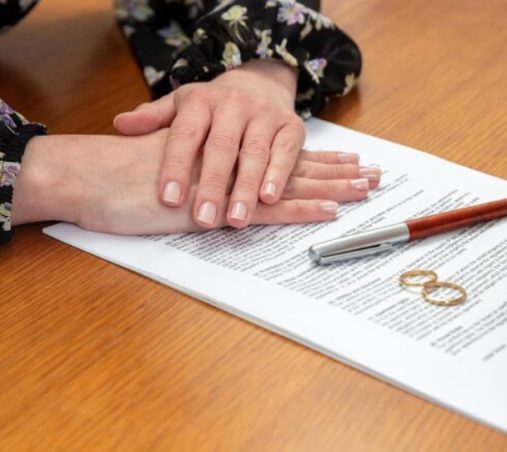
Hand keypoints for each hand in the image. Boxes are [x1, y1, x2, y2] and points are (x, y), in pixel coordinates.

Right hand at [13, 129, 379, 234]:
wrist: (95, 178)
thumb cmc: (127, 180)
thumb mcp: (174, 176)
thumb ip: (202, 178)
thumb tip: (222, 195)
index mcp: (230, 158)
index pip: (283, 158)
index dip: (319, 159)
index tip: (350, 160)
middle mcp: (237, 166)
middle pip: (299, 168)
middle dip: (341, 172)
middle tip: (377, 175)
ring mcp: (233, 186)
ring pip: (295, 184)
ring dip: (335, 187)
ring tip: (370, 188)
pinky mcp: (222, 207)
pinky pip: (272, 209)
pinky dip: (303, 208)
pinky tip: (330, 210)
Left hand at [113, 59, 316, 228]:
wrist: (260, 83)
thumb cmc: (214, 107)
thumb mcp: (181, 106)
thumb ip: (153, 118)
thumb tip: (120, 125)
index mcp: (201, 101)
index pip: (185, 135)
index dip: (176, 167)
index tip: (168, 199)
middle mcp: (234, 105)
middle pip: (222, 147)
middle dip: (213, 185)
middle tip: (204, 219)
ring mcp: (265, 115)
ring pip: (256, 153)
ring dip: (246, 188)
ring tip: (236, 219)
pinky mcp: (292, 126)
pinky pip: (286, 153)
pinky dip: (278, 176)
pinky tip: (269, 199)